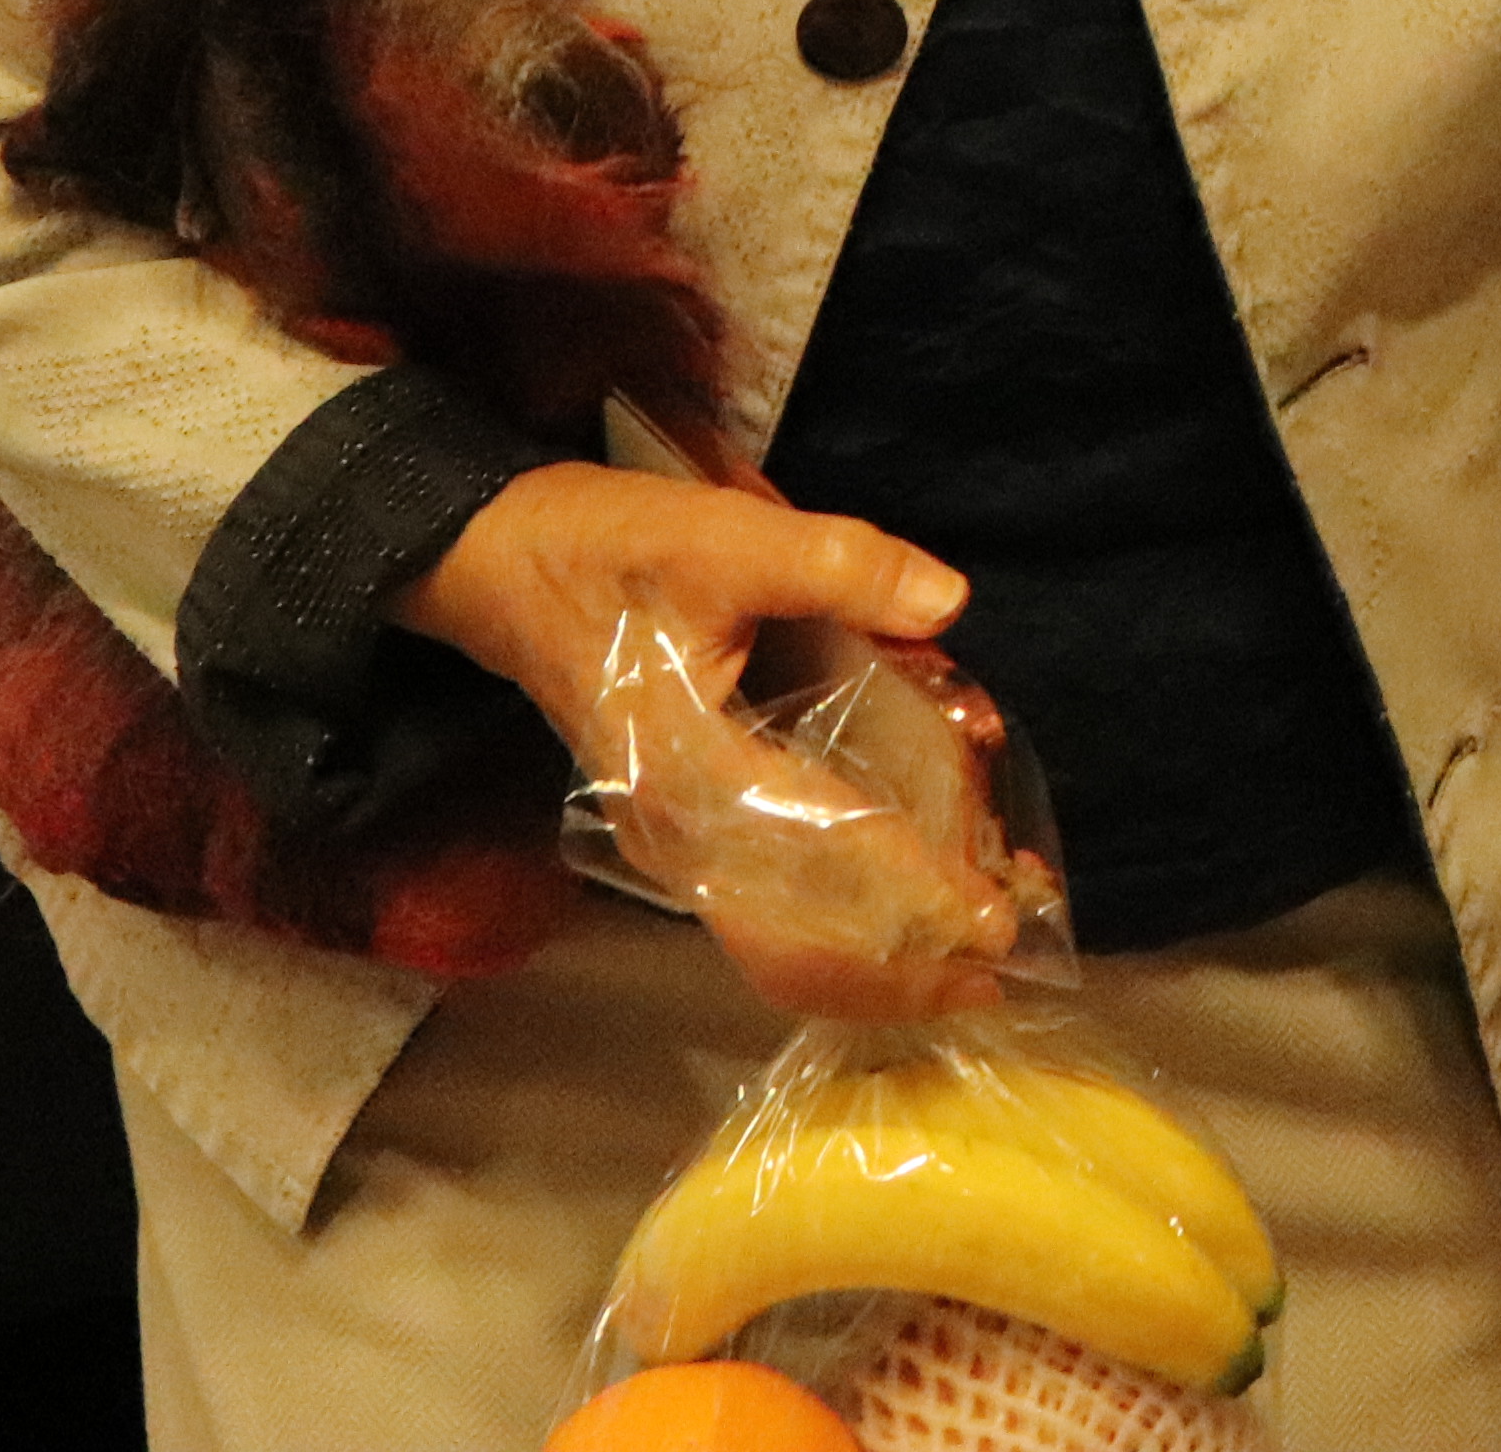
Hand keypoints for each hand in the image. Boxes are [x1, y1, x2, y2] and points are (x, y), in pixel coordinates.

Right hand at [404, 464, 1012, 1021]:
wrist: (494, 562)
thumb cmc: (603, 550)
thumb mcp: (720, 536)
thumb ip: (839, 564)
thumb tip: (947, 600)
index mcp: (687, 777)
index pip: (821, 861)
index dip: (914, 894)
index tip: (996, 914)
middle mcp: (676, 838)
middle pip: (800, 949)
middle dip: (906, 964)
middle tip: (1007, 952)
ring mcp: (673, 847)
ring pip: (783, 944)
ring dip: (879, 957)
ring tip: (976, 947)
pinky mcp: (683, 835)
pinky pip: (768, 915)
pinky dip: (842, 929)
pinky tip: (909, 907)